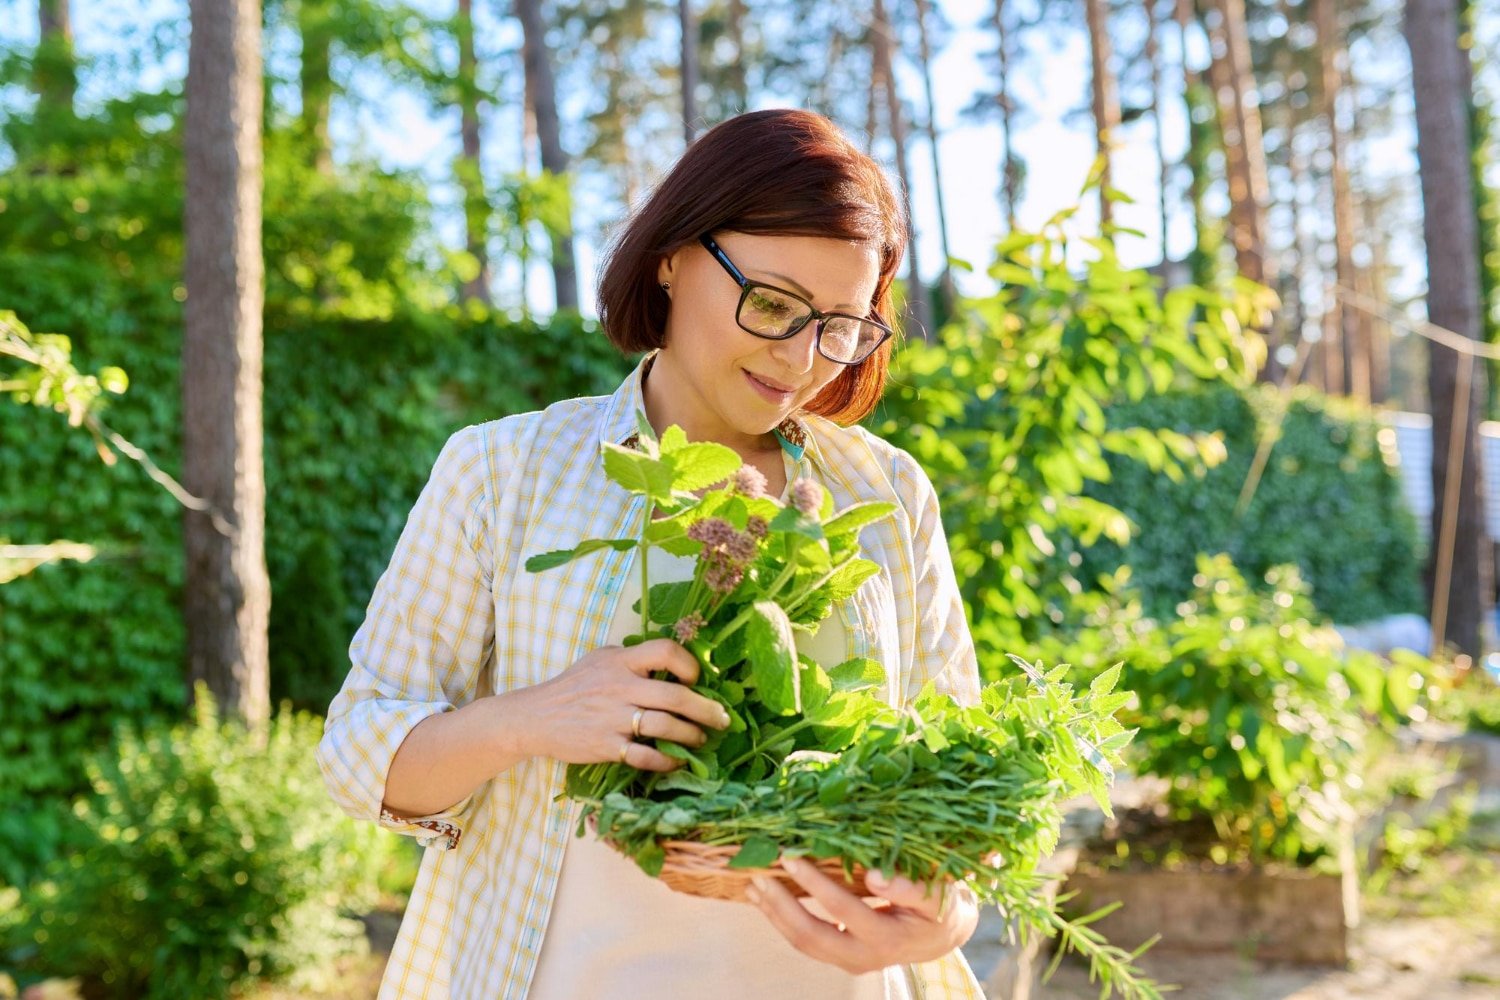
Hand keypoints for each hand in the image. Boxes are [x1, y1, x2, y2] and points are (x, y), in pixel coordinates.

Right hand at [517, 638, 730, 769]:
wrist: (536, 717)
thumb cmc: (574, 686)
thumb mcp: (601, 660)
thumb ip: (633, 659)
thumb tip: (673, 662)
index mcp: (621, 661)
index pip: (665, 651)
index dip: (689, 665)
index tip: (696, 680)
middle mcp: (620, 687)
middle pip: (675, 696)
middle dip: (706, 710)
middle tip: (722, 720)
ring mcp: (613, 717)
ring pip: (665, 727)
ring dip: (691, 736)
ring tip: (701, 740)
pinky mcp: (606, 745)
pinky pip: (646, 756)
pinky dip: (667, 760)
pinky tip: (677, 761)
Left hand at [746, 857, 978, 974]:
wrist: (942, 936)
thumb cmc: (940, 907)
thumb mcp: (938, 896)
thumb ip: (910, 887)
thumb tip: (875, 875)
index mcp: (888, 939)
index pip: (843, 910)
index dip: (815, 884)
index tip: (791, 857)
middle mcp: (864, 957)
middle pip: (812, 936)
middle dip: (781, 906)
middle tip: (758, 875)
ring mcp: (850, 960)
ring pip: (803, 943)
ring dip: (775, 914)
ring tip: (752, 886)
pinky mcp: (841, 955)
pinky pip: (806, 941)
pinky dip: (782, 919)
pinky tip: (766, 899)